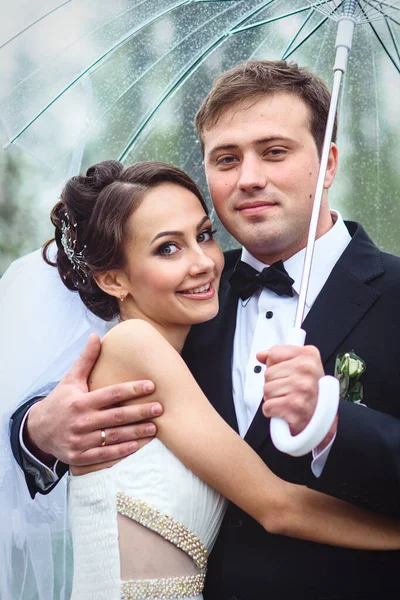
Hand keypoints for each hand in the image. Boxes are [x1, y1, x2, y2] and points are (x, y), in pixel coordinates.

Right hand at [25, 334, 161, 465]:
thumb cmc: (61, 401)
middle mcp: (81, 421)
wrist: (38, 430)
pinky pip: (103, 455)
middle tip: (159, 408)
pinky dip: (121, 451)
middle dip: (140, 412)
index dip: (132, 389)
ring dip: (136, 432)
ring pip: (113, 437)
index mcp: (81, 401)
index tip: (151, 385)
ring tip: (155, 427)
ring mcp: (79, 441)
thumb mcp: (71, 379)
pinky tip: (137, 445)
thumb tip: (96, 336)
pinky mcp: (79, 458)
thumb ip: (86, 359)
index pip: (111, 394)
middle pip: (116, 416)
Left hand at [257, 345, 336, 439]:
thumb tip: (261, 355)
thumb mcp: (300, 366)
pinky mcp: (295, 406)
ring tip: (287, 399)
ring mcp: (302, 387)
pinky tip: (285, 410)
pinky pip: (268, 406)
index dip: (275, 366)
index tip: (287, 374)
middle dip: (274, 384)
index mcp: (309, 355)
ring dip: (273, 398)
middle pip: (268, 373)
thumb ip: (279, 356)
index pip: (273, 354)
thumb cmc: (309, 390)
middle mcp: (307, 370)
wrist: (322, 417)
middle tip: (289, 390)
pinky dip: (272, 411)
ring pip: (267, 389)